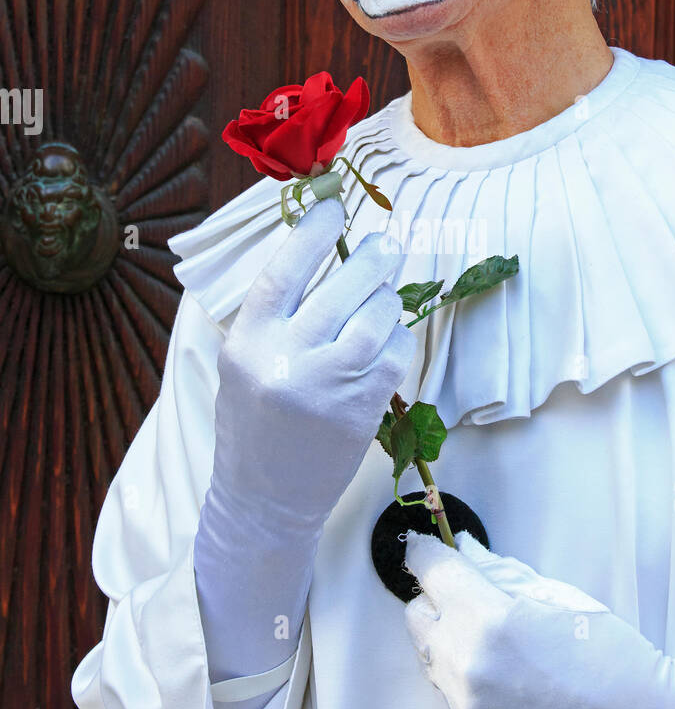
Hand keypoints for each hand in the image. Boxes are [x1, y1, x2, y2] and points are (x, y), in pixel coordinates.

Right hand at [194, 195, 415, 682]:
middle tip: (384, 245)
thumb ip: (275, 311)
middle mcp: (288, 360)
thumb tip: (317, 246)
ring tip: (383, 291)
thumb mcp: (243, 359)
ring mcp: (329, 385)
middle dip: (372, 258)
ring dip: (386, 296)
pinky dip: (396, 336)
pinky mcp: (363, 407)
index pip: (285, 270)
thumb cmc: (252, 421)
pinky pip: (395, 350)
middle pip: (344, 286)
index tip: (334, 209)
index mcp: (249, 342)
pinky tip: (385, 337)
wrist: (264, 499)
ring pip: (378, 315)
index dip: (314, 233)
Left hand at [403, 531, 674, 708]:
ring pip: (426, 650)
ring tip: (489, 632)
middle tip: (469, 590)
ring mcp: (464, 700)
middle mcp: (465, 661)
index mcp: (487, 617)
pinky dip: (462, 668)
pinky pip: (445, 684)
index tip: (428, 545)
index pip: (430, 570)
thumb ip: (498, 569)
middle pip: (415, 612)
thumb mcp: (552, 591)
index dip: (426, 551)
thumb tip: (462, 548)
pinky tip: (499, 667)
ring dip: (445, 632)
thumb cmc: (599, 643)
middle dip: (436, 595)